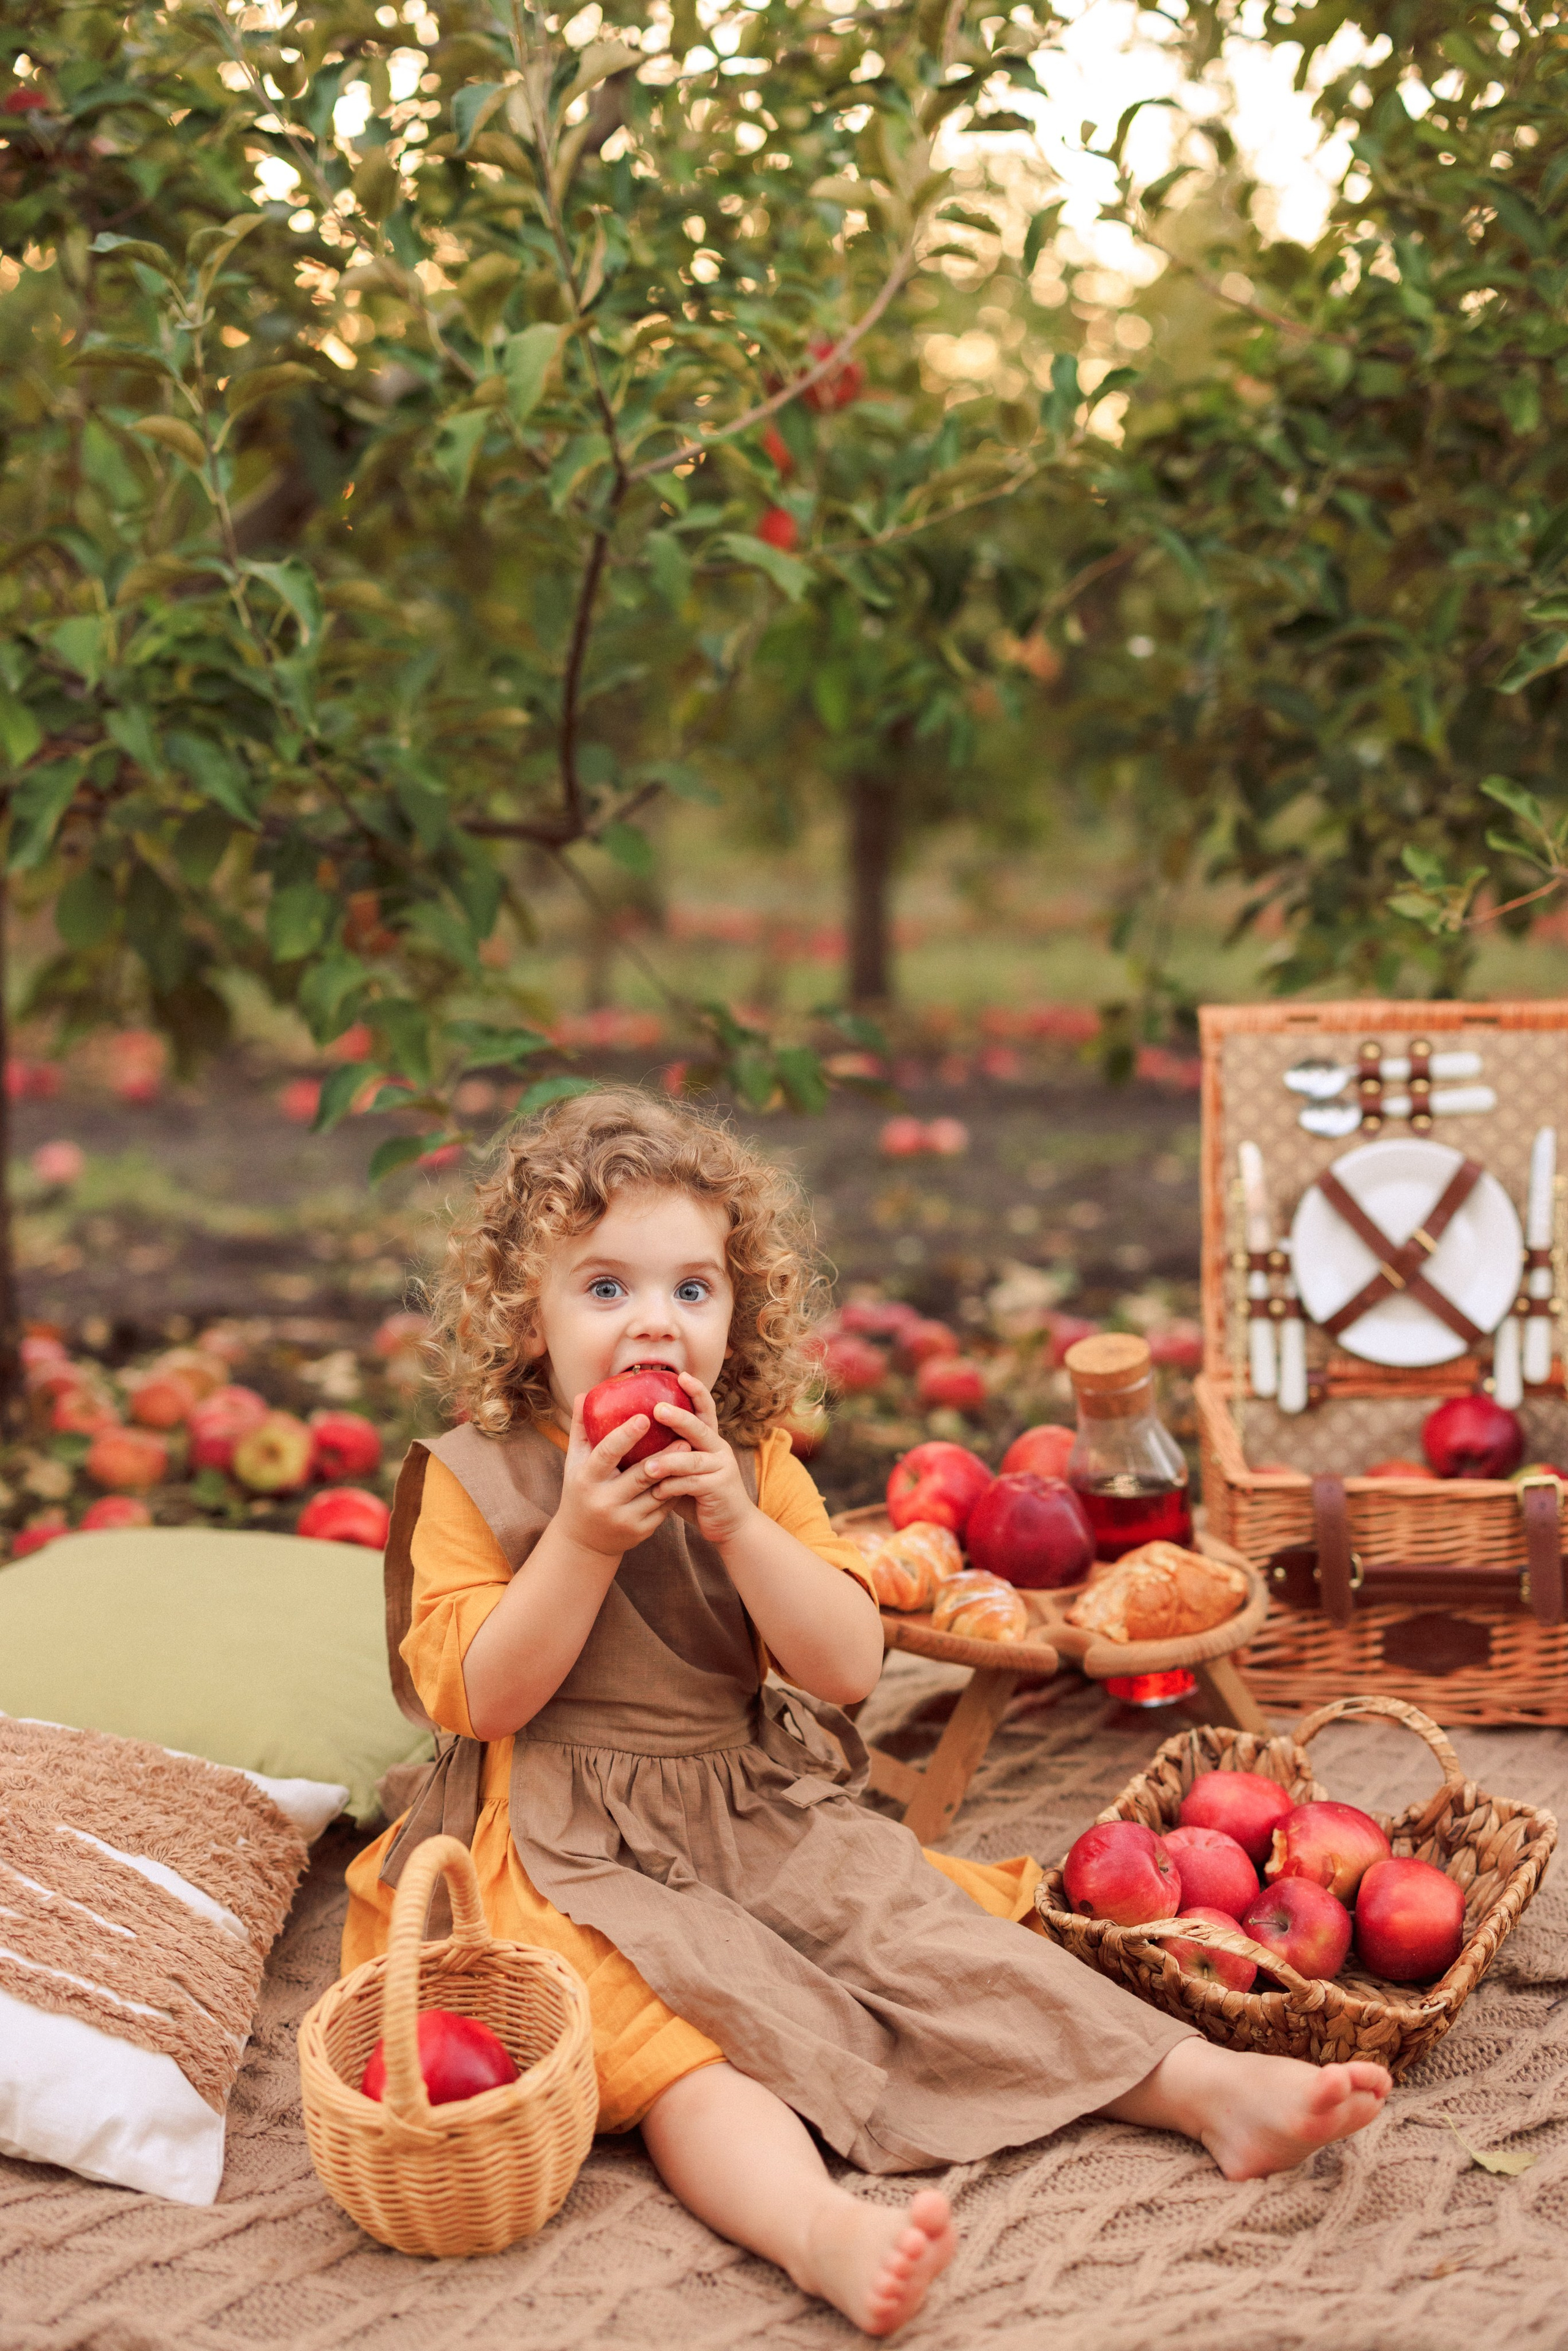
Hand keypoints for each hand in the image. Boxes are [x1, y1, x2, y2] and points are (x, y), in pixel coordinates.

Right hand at [555, 1395, 681, 1561]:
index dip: (625, 1436)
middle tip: (684, 1433)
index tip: (645, 1417)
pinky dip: (676, 1488)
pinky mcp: (641, 1531)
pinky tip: (687, 1472)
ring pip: (658, 1491)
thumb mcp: (574, 1462)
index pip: (606, 1455)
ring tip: (691, 1448)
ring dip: (676, 1470)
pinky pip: (664, 1507)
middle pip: (640, 1474)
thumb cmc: (580, 1490)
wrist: (584, 1541)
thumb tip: (583, 1394)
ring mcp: (625, 1519)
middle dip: (663, 1454)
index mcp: (586, 1480)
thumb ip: (581, 1429)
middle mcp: (605, 1501)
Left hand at [640, 1374, 756, 1546]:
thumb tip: (632, 1434)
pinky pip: (692, 1484)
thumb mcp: (682, 1469)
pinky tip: (656, 1492)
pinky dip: (672, 1487)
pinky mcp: (720, 1488)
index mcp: (709, 1439)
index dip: (696, 1391)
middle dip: (679, 1417)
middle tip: (658, 1409)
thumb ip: (667, 1452)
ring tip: (647, 1466)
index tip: (680, 1375)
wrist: (729, 1524)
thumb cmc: (697, 1493)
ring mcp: (721, 1467)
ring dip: (669, 1461)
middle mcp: (718, 1448)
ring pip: (693, 1459)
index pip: (705, 1409)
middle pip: (700, 1427)